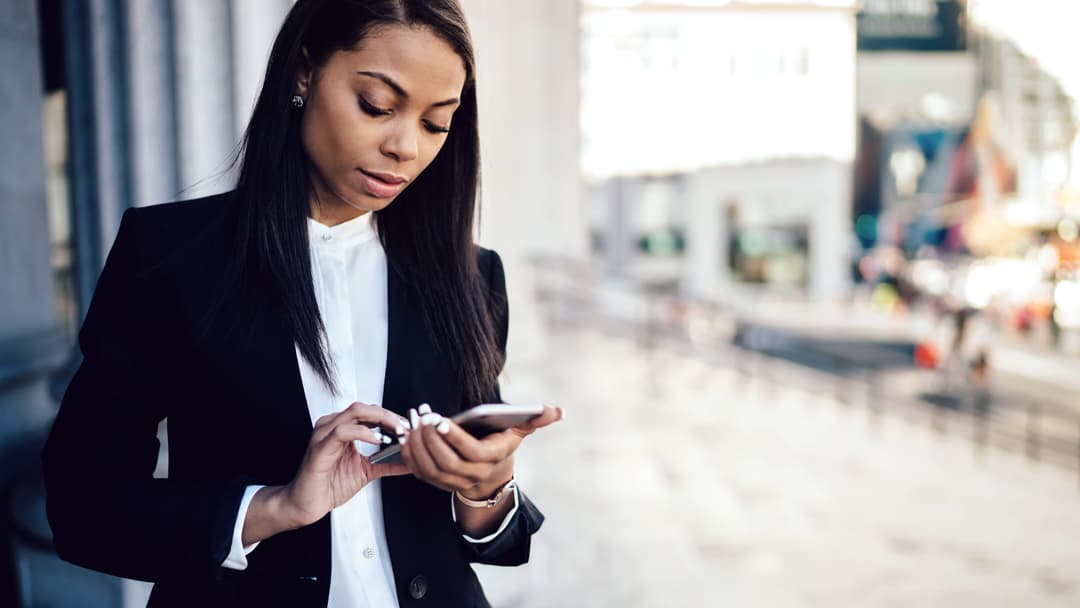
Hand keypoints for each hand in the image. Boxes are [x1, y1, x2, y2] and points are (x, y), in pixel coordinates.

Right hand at [282, 402, 409, 526]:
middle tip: (406, 426)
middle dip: (389, 415)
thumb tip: (410, 460)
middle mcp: (332, 426)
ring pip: (355, 412)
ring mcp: (325, 435)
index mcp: (342, 428)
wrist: (306, 504)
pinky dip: (362, 432)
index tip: (409, 426)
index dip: (392, 416)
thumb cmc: (329, 485)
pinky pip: (342, 431)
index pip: (370, 412)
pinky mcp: (320, 448)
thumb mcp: (367, 471)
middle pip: (365, 407)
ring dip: (380, 419)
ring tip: (397, 431)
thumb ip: (387, 463)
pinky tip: (377, 439)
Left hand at [400, 403, 564, 498]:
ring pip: (430, 469)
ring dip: (417, 447)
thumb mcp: (519, 432)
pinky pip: (419, 472)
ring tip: (411, 424)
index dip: (454, 438)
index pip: (471, 452)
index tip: (440, 419)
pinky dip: (409, 455)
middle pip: (447, 462)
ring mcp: (454, 482)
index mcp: (492, 459)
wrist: (491, 478)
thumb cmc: (501, 447)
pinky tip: (404, 435)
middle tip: (421, 417)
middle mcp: (473, 475)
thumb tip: (558, 411)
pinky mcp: (437, 483)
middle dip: (431, 439)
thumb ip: (536, 420)